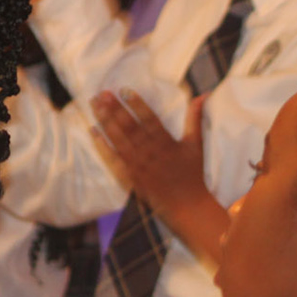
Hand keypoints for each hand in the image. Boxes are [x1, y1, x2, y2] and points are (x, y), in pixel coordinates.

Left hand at [92, 90, 208, 215]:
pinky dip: (103, 146)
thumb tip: (203, 95)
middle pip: (130, 127)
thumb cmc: (192, 174)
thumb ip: (195, 118)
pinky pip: (114, 160)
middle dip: (115, 109)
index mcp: (167, 142)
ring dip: (106, 121)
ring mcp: (139, 165)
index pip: (149, 119)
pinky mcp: (130, 177)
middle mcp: (151, 152)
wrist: (188, 206)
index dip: (137, 104)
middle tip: (102, 93)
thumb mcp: (196, 144)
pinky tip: (93, 131)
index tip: (124, 90)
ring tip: (95, 105)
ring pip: (119, 139)